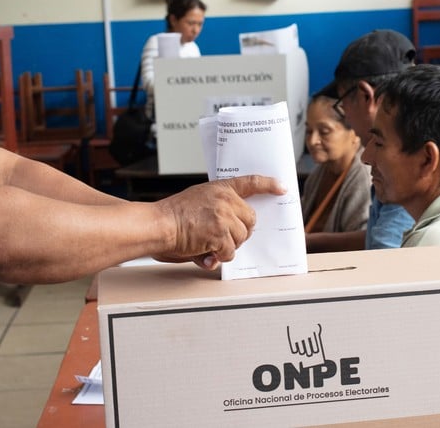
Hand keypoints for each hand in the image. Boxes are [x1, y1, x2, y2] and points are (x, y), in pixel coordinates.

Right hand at [152, 175, 284, 268]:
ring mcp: (224, 217)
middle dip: (240, 232)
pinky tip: (205, 251)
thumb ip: (218, 211)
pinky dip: (218, 256)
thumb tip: (231, 238)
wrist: (158, 224)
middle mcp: (225, 200)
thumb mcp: (198, 201)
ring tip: (207, 243)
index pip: (250, 182)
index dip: (268, 184)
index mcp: (220, 188)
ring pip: (240, 238)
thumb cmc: (173, 215)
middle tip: (224, 237)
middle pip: (250, 221)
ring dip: (227, 246)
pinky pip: (229, 252)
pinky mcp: (220, 234)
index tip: (281, 187)